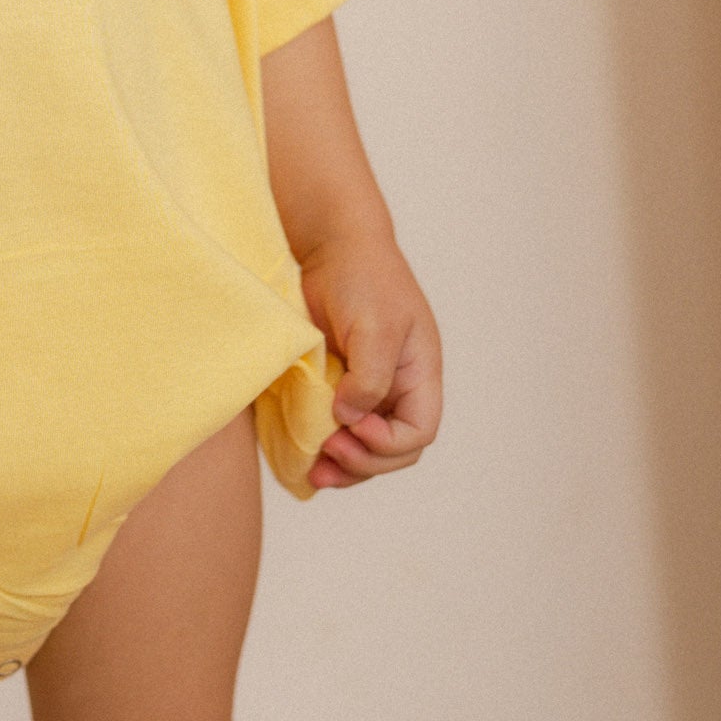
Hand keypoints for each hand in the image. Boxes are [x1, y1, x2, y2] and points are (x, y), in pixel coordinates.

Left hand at [298, 229, 441, 489]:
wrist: (330, 247)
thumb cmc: (364, 277)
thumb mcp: (375, 326)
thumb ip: (370, 377)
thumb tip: (350, 419)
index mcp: (418, 375)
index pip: (418, 431)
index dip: (389, 443)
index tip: (354, 427)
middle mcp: (396, 389)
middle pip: (392, 450)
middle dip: (362, 462)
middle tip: (326, 455)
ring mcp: (364, 390)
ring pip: (362, 447)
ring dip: (341, 466)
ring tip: (313, 473)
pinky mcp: (333, 388)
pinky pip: (334, 430)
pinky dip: (321, 448)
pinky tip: (301, 454)